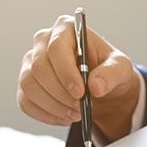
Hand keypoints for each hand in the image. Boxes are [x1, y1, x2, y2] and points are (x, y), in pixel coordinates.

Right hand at [18, 14, 140, 141]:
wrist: (99, 85)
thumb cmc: (107, 70)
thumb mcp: (120, 68)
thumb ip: (111, 74)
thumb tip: (95, 86)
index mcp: (66, 28)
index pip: (56, 47)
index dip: (65, 72)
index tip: (80, 92)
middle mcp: (43, 41)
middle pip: (38, 67)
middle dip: (60, 93)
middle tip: (79, 108)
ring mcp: (30, 62)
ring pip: (29, 85)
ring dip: (52, 105)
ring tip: (75, 114)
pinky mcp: (26, 83)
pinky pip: (25, 101)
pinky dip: (44, 114)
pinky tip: (63, 117)